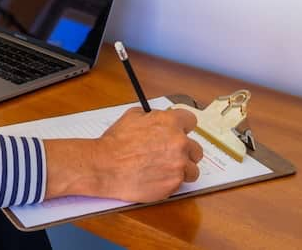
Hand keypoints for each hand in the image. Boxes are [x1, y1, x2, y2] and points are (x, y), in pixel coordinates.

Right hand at [43, 107, 202, 201]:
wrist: (105, 166)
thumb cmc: (115, 143)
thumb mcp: (131, 117)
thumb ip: (150, 116)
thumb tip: (157, 118)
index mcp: (170, 123)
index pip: (191, 121)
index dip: (184, 127)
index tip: (180, 133)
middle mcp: (179, 143)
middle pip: (196, 148)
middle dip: (185, 152)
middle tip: (171, 155)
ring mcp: (178, 165)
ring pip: (192, 169)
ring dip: (182, 170)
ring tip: (165, 170)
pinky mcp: (174, 184)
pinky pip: (180, 183)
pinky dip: (171, 182)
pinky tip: (157, 178)